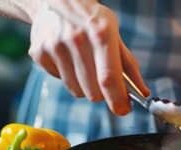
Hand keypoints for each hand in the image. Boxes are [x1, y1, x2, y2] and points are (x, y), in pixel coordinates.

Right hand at [28, 0, 149, 114]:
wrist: (56, 0)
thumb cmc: (91, 20)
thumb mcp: (115, 35)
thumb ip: (129, 66)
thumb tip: (141, 92)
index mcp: (101, 34)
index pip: (109, 78)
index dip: (117, 99)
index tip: (123, 109)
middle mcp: (76, 39)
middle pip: (93, 91)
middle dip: (103, 93)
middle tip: (103, 81)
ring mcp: (55, 46)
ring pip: (77, 91)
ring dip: (85, 86)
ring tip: (85, 65)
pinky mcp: (39, 53)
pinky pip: (60, 81)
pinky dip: (68, 76)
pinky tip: (68, 58)